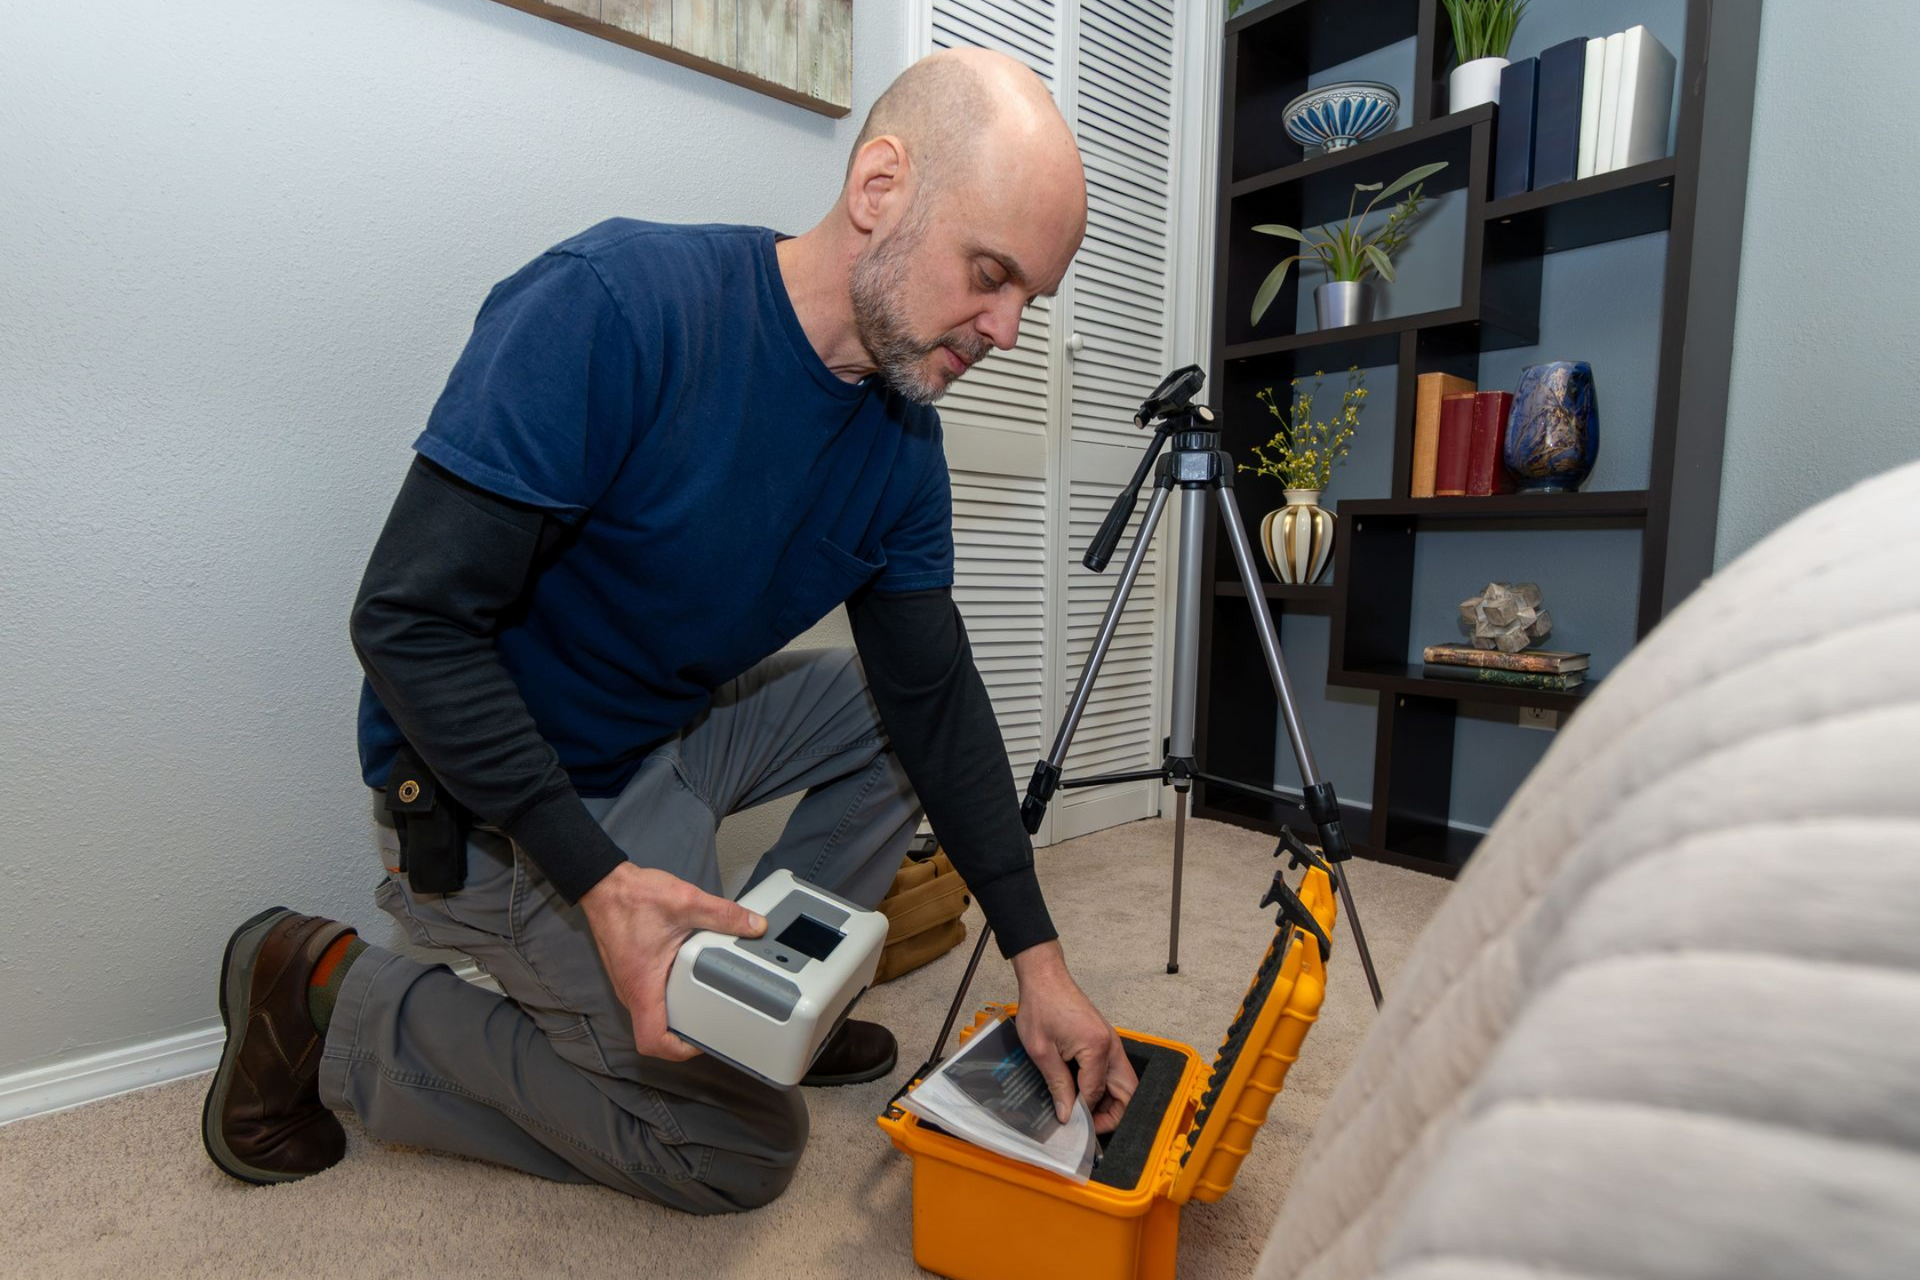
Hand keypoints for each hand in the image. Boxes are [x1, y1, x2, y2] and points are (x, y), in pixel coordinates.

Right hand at [579, 862, 765, 1060]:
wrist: (604, 885)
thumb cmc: (632, 897)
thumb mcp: (685, 902)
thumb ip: (723, 915)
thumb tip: (753, 925)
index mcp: (642, 986)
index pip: (652, 1042)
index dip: (679, 1051)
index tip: (702, 1041)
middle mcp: (632, 992)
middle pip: (655, 1035)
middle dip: (685, 1038)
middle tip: (714, 1025)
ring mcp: (630, 984)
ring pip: (653, 1018)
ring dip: (677, 1019)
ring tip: (706, 1008)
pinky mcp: (633, 974)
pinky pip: (651, 1000)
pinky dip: (670, 1001)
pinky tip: (689, 984)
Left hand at [1009, 941, 1136, 1134]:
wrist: (1045, 977)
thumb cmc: (1041, 1006)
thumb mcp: (1041, 1050)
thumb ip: (1057, 1084)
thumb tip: (1066, 1113)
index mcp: (1097, 1048)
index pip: (1097, 1094)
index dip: (1084, 1113)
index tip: (1069, 1123)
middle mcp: (1111, 1045)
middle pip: (1128, 1091)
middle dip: (1113, 1113)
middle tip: (1090, 1126)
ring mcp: (1111, 1042)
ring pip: (1124, 1083)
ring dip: (1110, 1101)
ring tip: (1085, 1112)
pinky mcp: (1105, 1040)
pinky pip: (1113, 1071)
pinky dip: (1104, 1087)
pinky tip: (1084, 1093)